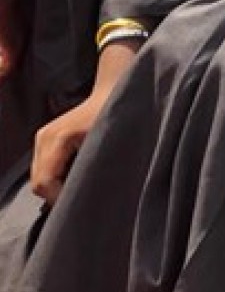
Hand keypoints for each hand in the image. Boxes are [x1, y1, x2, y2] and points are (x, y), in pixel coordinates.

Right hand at [30, 41, 138, 202]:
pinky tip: (74, 173)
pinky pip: (43, 168)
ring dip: (57, 185)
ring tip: (80, 183)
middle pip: (39, 183)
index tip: (81, 201)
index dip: (60, 198)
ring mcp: (42, 137)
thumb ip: (94, 170)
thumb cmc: (118, 117)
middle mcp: (45, 137)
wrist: (117, 90)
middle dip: (58, 194)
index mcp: (59, 138)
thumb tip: (87, 195)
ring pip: (39, 177)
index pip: (45, 183)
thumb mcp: (109, 145)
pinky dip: (55, 176)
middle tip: (82, 195)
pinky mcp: (45, 138)